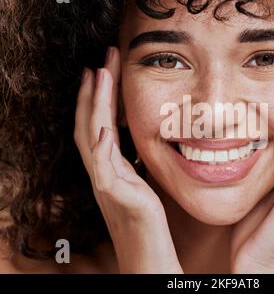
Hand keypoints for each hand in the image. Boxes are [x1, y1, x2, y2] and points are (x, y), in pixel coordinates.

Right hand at [74, 47, 181, 272]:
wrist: (147, 250)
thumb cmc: (146, 216)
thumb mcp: (141, 180)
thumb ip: (135, 161)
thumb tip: (138, 142)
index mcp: (109, 165)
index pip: (99, 124)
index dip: (98, 96)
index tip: (103, 69)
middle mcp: (102, 171)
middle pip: (90, 123)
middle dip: (94, 90)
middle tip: (101, 59)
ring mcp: (106, 183)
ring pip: (91, 138)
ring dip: (93, 106)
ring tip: (97, 76)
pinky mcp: (116, 198)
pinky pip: (104, 170)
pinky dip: (100, 148)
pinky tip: (103, 128)